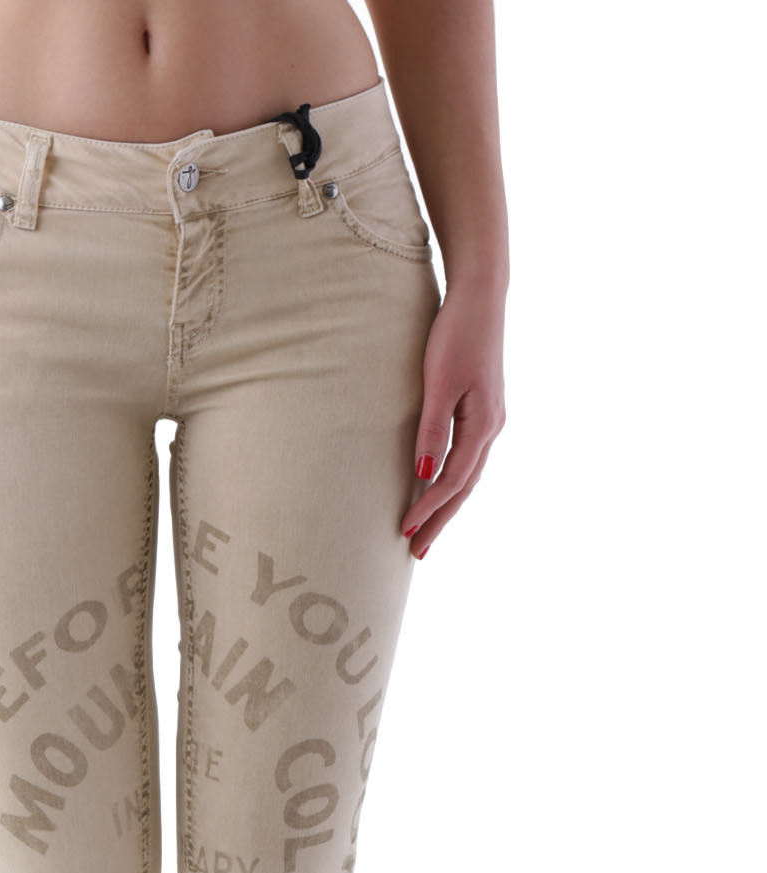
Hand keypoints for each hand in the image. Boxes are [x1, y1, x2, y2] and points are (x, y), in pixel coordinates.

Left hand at [400, 281, 505, 559]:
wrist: (481, 295)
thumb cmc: (456, 333)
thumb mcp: (439, 382)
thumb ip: (432, 428)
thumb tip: (423, 473)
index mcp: (483, 424)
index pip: (453, 480)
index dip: (429, 508)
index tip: (405, 531)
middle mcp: (492, 427)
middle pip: (465, 487)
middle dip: (440, 520)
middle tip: (417, 552)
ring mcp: (490, 420)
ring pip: (468, 476)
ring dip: (447, 506)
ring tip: (426, 531)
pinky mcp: (482, 410)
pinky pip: (468, 459)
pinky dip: (453, 482)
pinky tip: (439, 490)